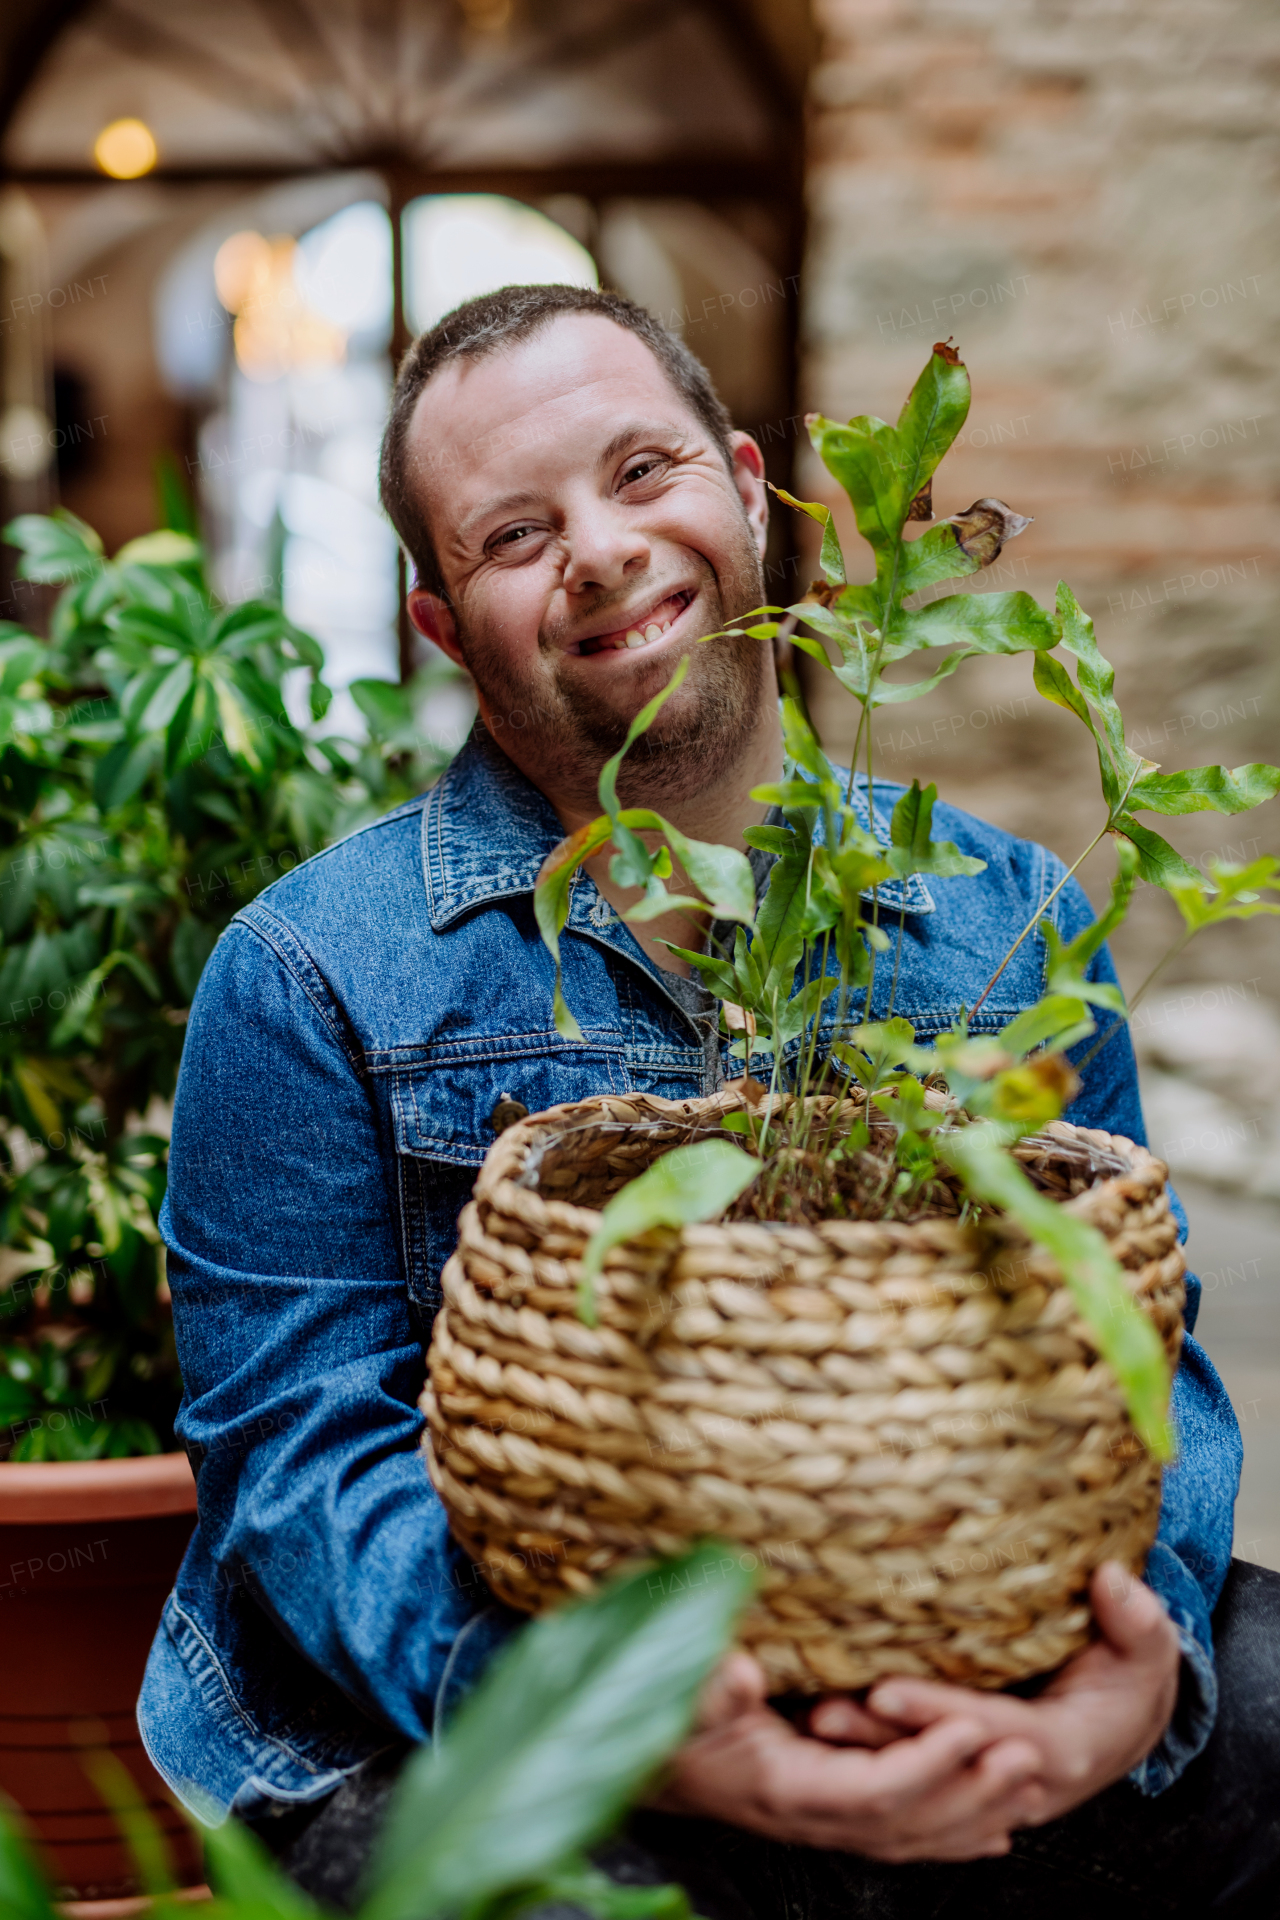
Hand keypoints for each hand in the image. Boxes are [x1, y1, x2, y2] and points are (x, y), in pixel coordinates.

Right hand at [652, 1650, 1046, 1860]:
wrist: (649, 1762)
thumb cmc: (665, 1721)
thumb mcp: (679, 1694)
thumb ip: (709, 1687)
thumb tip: (740, 1674)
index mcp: (783, 1787)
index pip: (869, 1790)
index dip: (925, 1764)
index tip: (974, 1728)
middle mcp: (812, 1818)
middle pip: (906, 1823)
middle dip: (971, 1793)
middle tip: (1028, 1757)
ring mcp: (825, 1824)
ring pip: (914, 1836)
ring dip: (976, 1814)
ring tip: (1030, 1784)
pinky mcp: (832, 1817)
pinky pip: (903, 1837)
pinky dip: (954, 1836)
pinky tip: (996, 1830)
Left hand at [811, 1562, 1180, 1828]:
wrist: (1127, 1725)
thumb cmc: (1132, 1678)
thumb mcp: (1148, 1650)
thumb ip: (1137, 1622)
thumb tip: (1113, 1581)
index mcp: (1063, 1750)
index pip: (990, 1734)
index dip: (938, 1713)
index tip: (885, 1687)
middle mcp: (1019, 1781)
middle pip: (940, 1765)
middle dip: (880, 1741)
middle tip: (820, 1711)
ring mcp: (989, 1787)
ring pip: (920, 1778)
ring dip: (864, 1752)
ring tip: (808, 1716)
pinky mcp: (966, 1776)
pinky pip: (916, 1777)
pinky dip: (872, 1761)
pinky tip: (821, 1730)